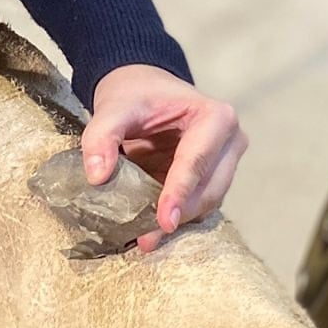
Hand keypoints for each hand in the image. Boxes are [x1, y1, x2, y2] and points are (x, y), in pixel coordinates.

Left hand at [82, 65, 248, 253]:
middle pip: (209, 188)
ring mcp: (226, 162)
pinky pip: (199, 205)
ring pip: (208, 202)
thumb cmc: (135, 94)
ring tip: (145, 237)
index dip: (179, 193)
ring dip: (178, 221)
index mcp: (216, 117)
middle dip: (179, 214)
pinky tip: (151, 229)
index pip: (196, 161)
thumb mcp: (114, 108)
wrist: (144, 89)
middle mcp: (230, 141)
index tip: (163, 221)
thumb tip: (97, 176)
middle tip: (147, 237)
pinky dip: (177, 217)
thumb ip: (101, 136)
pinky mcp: (213, 179)